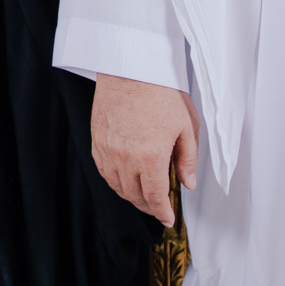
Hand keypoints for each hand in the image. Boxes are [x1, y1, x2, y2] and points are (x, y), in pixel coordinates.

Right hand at [91, 73, 197, 227]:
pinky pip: (104, 171)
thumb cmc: (160, 91)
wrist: (131, 66)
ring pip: (117, 186)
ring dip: (131, 195)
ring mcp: (108, 150)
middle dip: (148, 206)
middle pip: (135, 196)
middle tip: (158, 208)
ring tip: (142, 196)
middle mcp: (125, 158)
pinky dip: (115, 180)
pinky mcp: (97, 140)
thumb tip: (187, 183)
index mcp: (151, 157)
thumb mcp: (186, 126)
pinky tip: (124, 178)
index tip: (167, 219)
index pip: (155, 197)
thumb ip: (188, 159)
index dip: (162, 212)